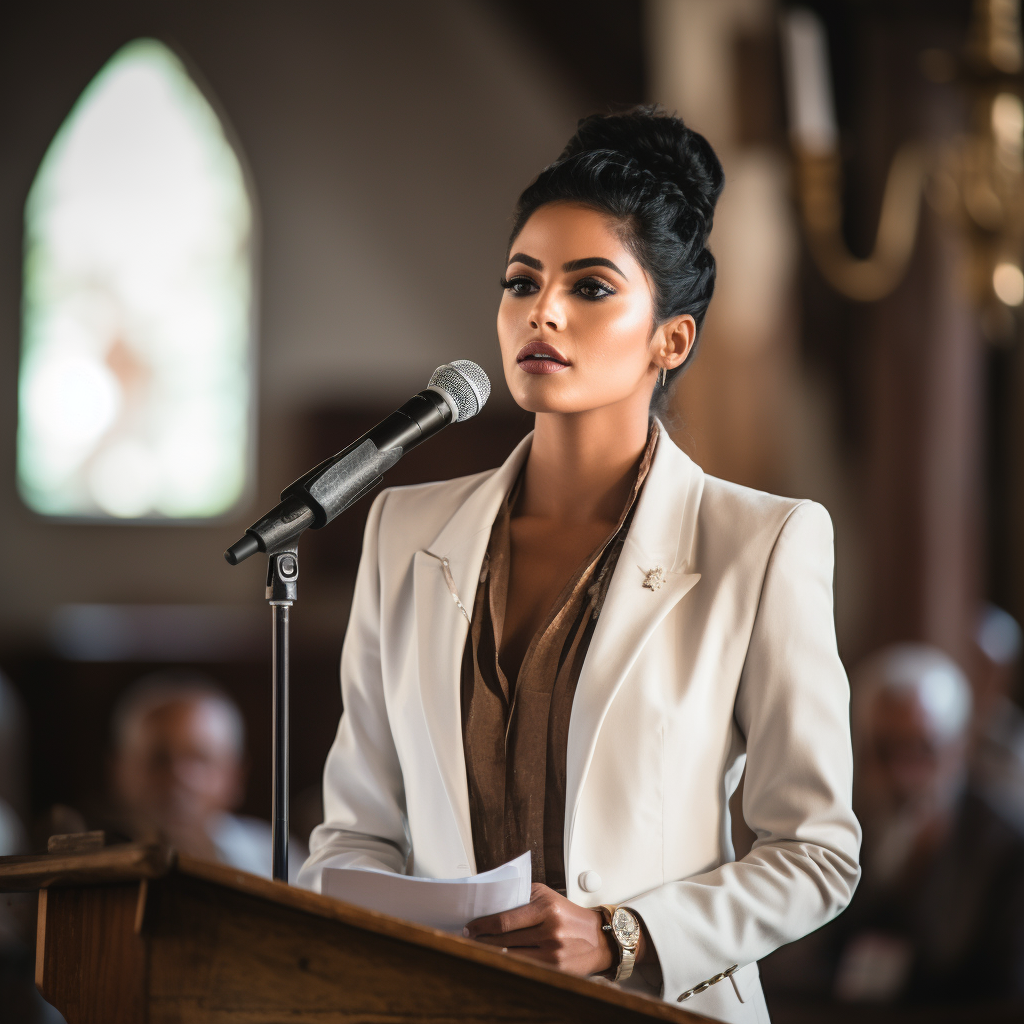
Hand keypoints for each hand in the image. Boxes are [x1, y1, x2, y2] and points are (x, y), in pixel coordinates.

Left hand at [465, 883, 615, 975]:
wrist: (598, 937)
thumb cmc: (569, 915)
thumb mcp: (547, 896)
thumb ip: (521, 896)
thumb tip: (491, 904)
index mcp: (546, 907)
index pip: (504, 919)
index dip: (482, 925)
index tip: (471, 926)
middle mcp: (550, 929)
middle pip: (504, 939)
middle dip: (483, 939)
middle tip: (470, 938)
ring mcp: (553, 951)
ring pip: (511, 955)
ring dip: (492, 952)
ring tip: (481, 947)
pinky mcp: (556, 969)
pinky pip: (524, 966)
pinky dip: (509, 962)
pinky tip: (500, 958)